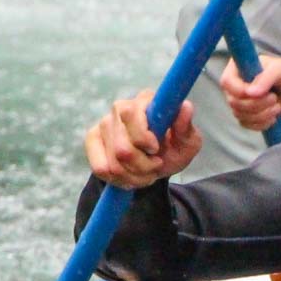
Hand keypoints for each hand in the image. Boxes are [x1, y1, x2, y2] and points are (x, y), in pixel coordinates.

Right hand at [85, 89, 201, 188]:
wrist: (158, 162)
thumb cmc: (173, 148)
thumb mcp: (188, 143)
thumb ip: (186, 127)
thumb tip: (185, 107)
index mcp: (145, 101)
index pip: (130, 114)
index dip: (142, 137)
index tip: (155, 149)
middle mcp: (121, 107)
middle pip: (122, 149)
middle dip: (142, 166)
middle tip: (155, 166)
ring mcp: (104, 123)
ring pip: (113, 163)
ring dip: (133, 176)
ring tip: (146, 173)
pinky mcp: (93, 139)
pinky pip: (100, 168)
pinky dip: (118, 180)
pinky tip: (129, 176)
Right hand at [220, 54, 280, 130]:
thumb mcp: (279, 70)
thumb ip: (265, 78)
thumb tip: (250, 93)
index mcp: (238, 69)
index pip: (227, 82)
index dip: (239, 91)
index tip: (258, 93)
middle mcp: (235, 86)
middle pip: (234, 102)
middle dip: (256, 104)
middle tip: (274, 98)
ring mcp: (240, 102)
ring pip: (240, 115)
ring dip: (261, 114)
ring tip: (277, 107)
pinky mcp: (247, 115)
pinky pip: (247, 124)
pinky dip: (261, 123)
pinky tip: (273, 117)